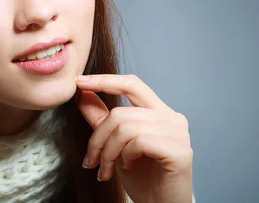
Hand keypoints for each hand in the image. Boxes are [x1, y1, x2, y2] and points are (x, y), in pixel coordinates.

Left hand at [76, 74, 192, 202]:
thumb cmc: (142, 178)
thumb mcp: (115, 144)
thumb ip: (101, 118)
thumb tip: (82, 93)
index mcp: (159, 111)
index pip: (131, 84)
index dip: (104, 80)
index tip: (79, 83)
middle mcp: (172, 118)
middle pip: (120, 112)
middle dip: (97, 137)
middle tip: (91, 160)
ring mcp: (178, 133)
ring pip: (125, 128)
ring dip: (108, 152)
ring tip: (107, 169)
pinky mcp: (180, 151)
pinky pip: (139, 142)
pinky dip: (126, 156)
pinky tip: (128, 168)